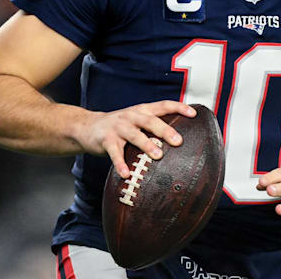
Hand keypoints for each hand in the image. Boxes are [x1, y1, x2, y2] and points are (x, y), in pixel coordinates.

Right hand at [78, 101, 195, 178]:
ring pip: (134, 135)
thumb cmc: (120, 126)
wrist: (87, 127)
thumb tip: (181, 139)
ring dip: (146, 145)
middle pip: (150, 121)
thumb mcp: (137, 120)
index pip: (163, 105)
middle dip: (165, 130)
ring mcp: (118, 127)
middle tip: (178, 141)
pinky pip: (114, 152)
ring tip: (157, 156)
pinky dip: (120, 163)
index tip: (193, 114)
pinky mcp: (106, 140)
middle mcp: (131, 116)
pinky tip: (126, 174)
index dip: (178, 107)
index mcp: (142, 110)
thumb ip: (154, 126)